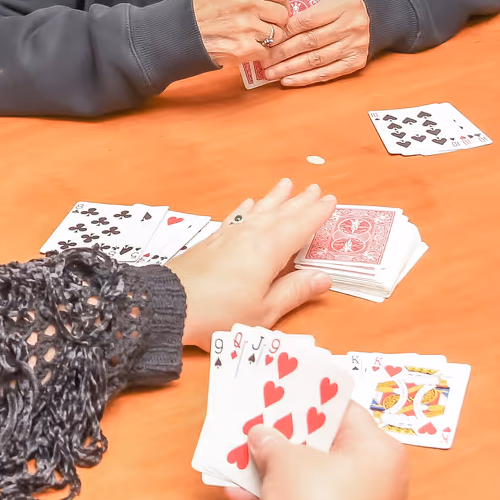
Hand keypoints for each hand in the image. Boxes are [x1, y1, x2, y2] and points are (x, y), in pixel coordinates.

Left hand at [167, 178, 335, 347]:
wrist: (168, 305)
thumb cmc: (219, 313)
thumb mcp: (264, 310)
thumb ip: (294, 291)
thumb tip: (324, 277)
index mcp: (268, 251)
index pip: (299, 227)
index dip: (317, 214)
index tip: (331, 201)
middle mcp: (249, 236)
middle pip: (280, 214)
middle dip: (299, 202)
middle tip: (315, 188)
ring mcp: (228, 236)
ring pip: (258, 211)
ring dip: (274, 199)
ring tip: (286, 185)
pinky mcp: (211, 242)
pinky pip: (236, 217)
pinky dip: (246, 209)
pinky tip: (248, 204)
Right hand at [192, 0, 290, 66]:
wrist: (178, 30)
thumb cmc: (195, 5)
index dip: (279, 1)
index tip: (274, 6)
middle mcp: (248, 4)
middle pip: (282, 14)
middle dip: (277, 19)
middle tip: (266, 22)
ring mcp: (247, 27)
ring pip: (278, 34)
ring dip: (270, 36)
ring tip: (256, 35)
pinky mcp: (244, 48)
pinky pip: (266, 51)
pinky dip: (259, 51)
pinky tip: (248, 46)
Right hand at [223, 401, 407, 499]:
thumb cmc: (316, 497)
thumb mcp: (286, 460)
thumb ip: (271, 441)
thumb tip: (261, 435)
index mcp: (377, 450)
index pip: (344, 411)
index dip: (310, 400)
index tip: (282, 393)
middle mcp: (374, 477)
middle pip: (323, 446)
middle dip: (286, 438)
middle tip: (258, 423)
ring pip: (309, 477)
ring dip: (274, 469)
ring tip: (240, 457)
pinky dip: (275, 499)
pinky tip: (238, 494)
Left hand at [251, 0, 371, 86]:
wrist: (372, 16)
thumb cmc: (341, 7)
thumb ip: (307, 9)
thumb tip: (276, 29)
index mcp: (343, 4)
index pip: (308, 20)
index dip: (285, 32)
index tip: (267, 40)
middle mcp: (351, 25)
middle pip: (310, 42)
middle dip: (282, 53)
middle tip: (263, 60)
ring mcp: (355, 45)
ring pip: (316, 60)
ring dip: (290, 68)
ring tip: (270, 73)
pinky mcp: (356, 61)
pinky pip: (327, 73)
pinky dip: (305, 78)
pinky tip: (288, 80)